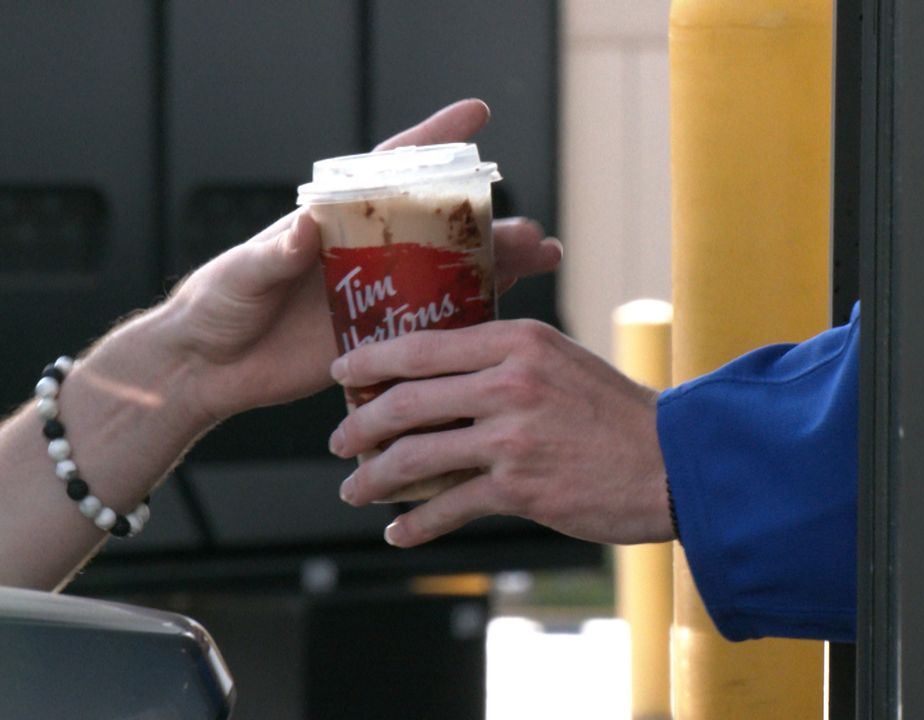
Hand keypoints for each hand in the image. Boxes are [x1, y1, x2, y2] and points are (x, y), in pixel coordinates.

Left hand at [162, 99, 561, 421]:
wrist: (210, 367)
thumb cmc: (218, 304)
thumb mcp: (242, 271)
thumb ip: (274, 252)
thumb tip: (303, 229)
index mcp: (337, 220)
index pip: (393, 171)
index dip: (435, 141)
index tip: (476, 116)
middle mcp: (368, 252)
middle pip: (441, 228)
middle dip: (490, 224)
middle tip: (530, 230)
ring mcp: (380, 294)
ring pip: (451, 274)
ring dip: (499, 267)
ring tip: (542, 261)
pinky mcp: (382, 339)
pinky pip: (436, 325)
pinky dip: (474, 318)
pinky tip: (510, 316)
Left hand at [326, 320, 674, 546]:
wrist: (674, 462)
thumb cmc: (621, 415)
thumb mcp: (565, 364)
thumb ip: (511, 362)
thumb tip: (451, 378)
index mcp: (520, 341)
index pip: (425, 344)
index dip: (373, 359)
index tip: (344, 370)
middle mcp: (511, 381)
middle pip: (407, 400)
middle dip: (359, 424)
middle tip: (341, 440)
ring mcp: (512, 436)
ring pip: (415, 456)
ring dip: (374, 478)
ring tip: (357, 489)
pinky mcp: (520, 488)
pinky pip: (448, 506)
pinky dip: (415, 523)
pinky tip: (400, 532)